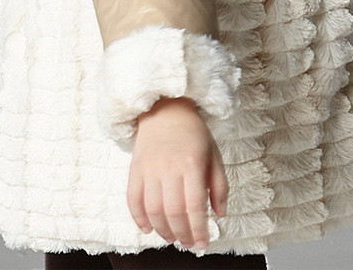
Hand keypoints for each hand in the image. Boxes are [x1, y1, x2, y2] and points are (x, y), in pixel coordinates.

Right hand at [126, 96, 228, 249]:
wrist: (166, 108)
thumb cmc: (193, 132)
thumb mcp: (214, 154)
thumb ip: (219, 185)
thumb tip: (220, 214)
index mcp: (192, 164)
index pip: (194, 206)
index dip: (198, 229)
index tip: (202, 242)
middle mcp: (169, 167)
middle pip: (172, 211)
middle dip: (181, 234)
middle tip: (188, 243)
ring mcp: (149, 168)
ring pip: (152, 209)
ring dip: (162, 230)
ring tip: (171, 238)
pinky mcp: (135, 168)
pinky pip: (132, 198)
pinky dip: (138, 218)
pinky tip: (148, 228)